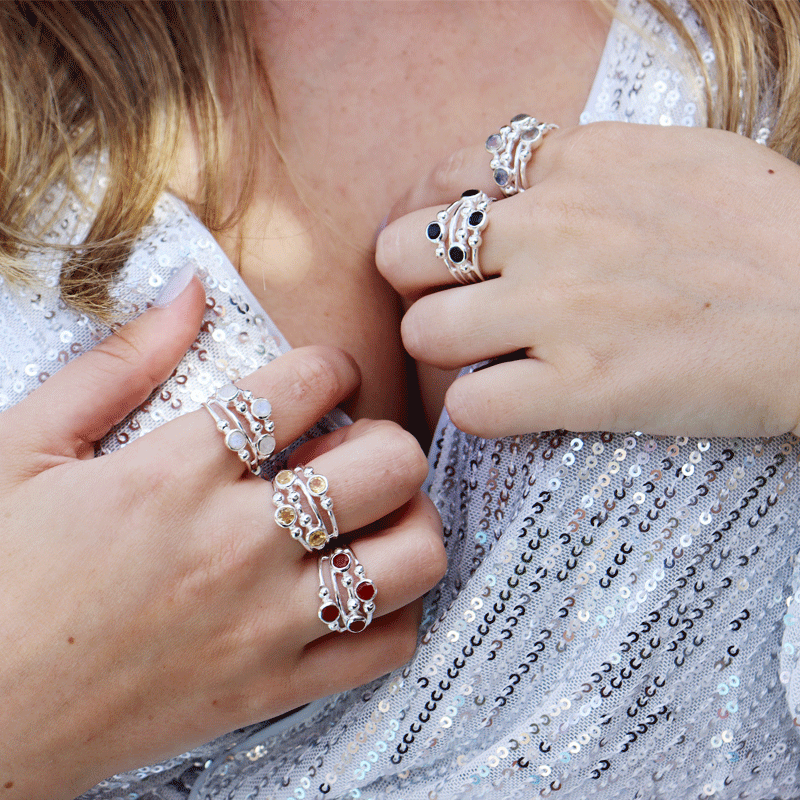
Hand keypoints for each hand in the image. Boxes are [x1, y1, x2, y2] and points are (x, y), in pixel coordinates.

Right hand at [0, 279, 443, 799]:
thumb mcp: (25, 448)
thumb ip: (119, 364)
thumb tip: (190, 291)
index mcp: (176, 473)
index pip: (306, 385)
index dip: (332, 365)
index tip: (325, 377)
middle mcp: (236, 544)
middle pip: (388, 465)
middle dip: (387, 440)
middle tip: (354, 449)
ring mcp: (264, 623)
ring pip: (410, 557)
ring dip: (412, 521)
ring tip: (378, 515)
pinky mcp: (273, 688)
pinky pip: (386, 646)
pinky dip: (398, 609)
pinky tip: (365, 587)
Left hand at [377, 122, 799, 438]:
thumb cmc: (768, 229)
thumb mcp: (672, 158)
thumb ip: (588, 164)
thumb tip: (531, 177)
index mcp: (572, 166)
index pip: (443, 179)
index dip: (432, 220)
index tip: (453, 251)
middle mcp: (550, 230)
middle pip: (402, 253)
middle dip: (415, 285)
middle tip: (450, 305)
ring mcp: (560, 309)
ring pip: (422, 332)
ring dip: (442, 351)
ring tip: (481, 359)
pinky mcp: (583, 386)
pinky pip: (471, 406)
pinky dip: (478, 411)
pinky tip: (510, 404)